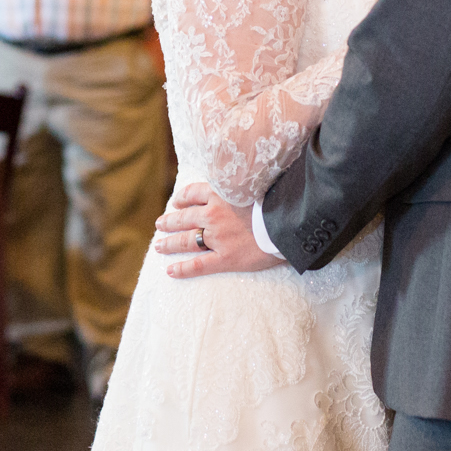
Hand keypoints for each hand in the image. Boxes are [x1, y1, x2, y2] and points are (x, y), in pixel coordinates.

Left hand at [152, 182, 281, 278]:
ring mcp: (218, 238)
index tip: (176, 203)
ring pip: (186, 241)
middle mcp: (214, 214)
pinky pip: (198, 265)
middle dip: (169, 221)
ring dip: (170, 243)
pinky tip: (170, 271)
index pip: (193, 193)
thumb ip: (243, 183)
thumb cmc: (279, 200)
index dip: (182, 198)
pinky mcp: (225, 258)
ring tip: (159, 245)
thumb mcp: (258, 182)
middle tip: (160, 225)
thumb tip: (240, 180)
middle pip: (184, 218)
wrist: (291, 221)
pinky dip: (183, 269)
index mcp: (221, 194)